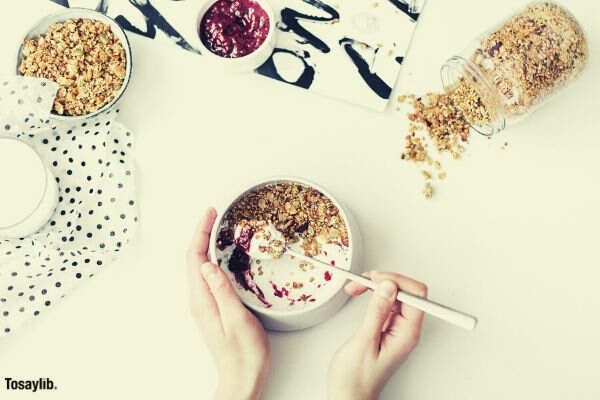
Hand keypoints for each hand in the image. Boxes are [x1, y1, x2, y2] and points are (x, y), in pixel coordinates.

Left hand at [187, 208, 269, 399]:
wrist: (242, 377)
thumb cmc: (244, 353)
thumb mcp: (237, 319)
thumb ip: (222, 291)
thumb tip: (208, 265)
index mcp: (202, 300)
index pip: (195, 258)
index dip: (200, 233)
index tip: (210, 213)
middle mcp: (199, 300)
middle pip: (193, 259)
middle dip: (201, 233)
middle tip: (213, 214)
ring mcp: (204, 304)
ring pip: (199, 266)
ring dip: (205, 244)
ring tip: (216, 227)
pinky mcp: (212, 307)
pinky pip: (207, 276)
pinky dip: (212, 258)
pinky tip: (222, 255)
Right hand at [328, 271, 426, 399]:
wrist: (349, 396)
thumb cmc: (355, 379)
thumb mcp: (364, 342)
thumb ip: (377, 312)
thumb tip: (388, 287)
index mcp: (407, 334)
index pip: (417, 295)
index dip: (396, 281)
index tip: (375, 279)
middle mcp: (406, 330)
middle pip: (407, 291)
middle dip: (384, 281)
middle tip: (362, 282)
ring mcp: (398, 329)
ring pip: (396, 294)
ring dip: (377, 286)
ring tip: (356, 287)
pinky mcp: (388, 328)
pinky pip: (387, 303)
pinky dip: (373, 295)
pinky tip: (361, 295)